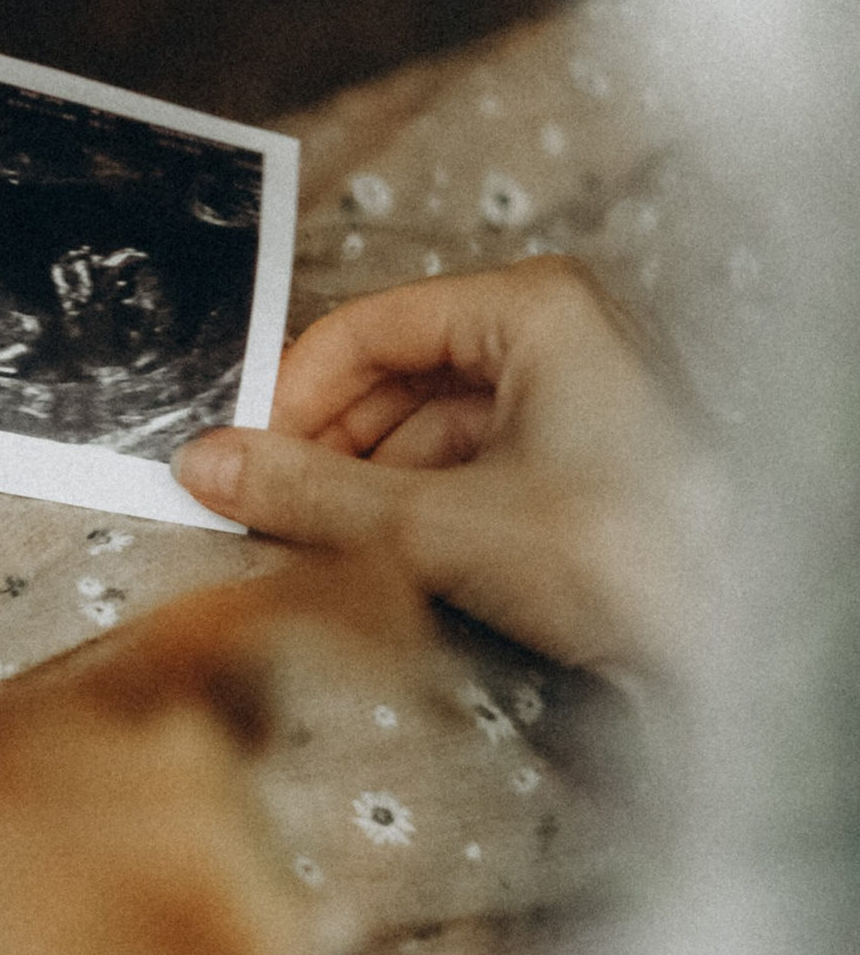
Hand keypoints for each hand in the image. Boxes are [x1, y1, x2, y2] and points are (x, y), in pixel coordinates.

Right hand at [174, 257, 706, 674]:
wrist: (743, 645)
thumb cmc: (633, 559)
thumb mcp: (438, 524)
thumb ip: (310, 494)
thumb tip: (212, 467)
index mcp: (534, 309)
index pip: (368, 327)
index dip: (293, 392)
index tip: (243, 454)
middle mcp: (560, 336)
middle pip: (396, 377)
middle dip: (327, 446)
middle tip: (265, 507)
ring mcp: (576, 399)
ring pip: (429, 428)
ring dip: (366, 485)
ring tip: (319, 543)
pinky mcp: (583, 463)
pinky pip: (470, 465)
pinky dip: (417, 507)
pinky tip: (385, 556)